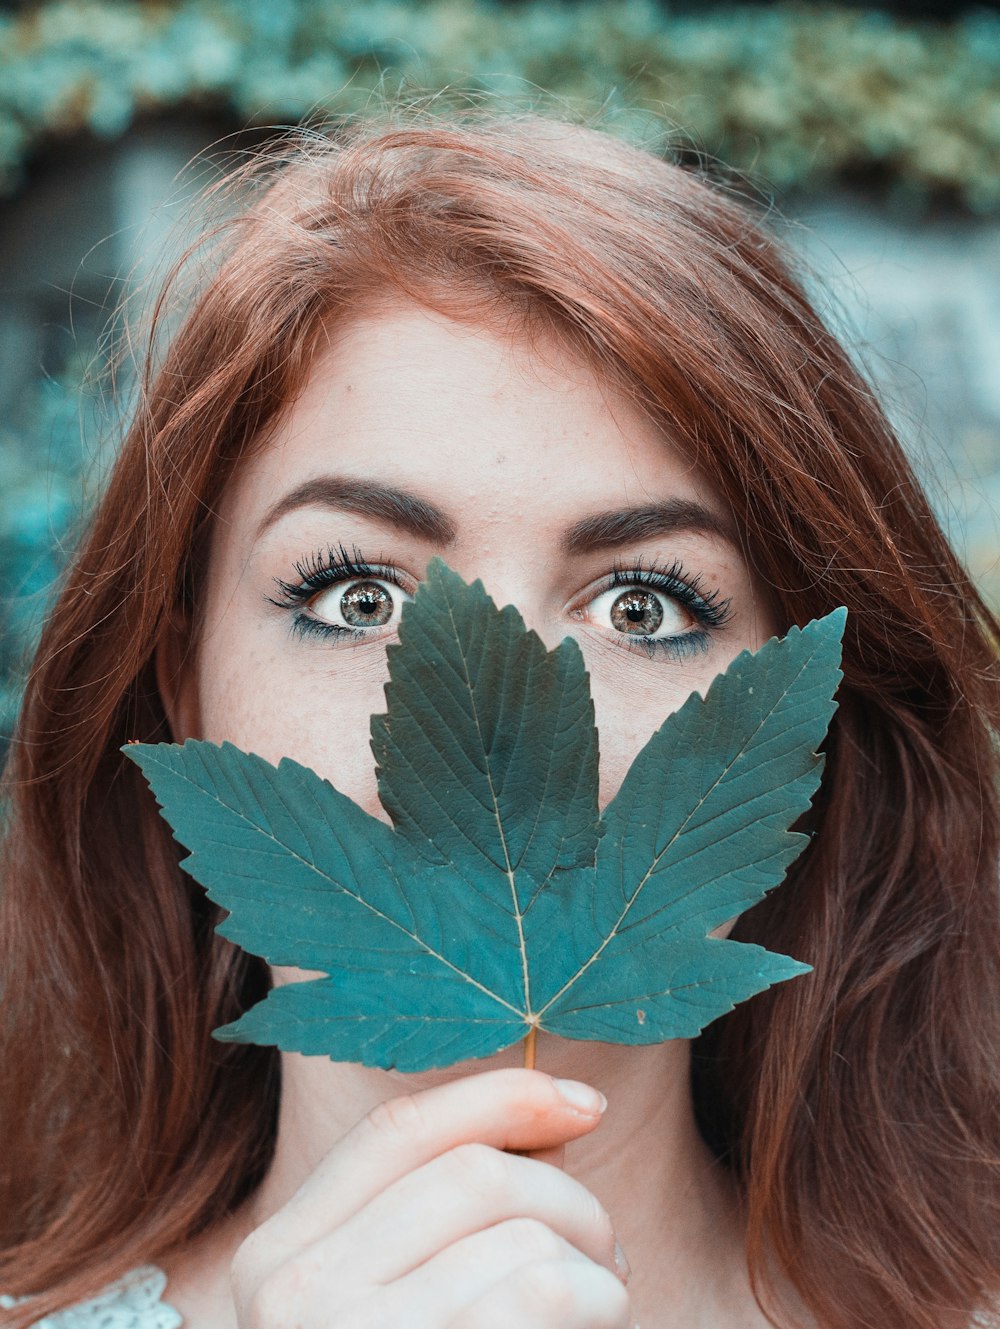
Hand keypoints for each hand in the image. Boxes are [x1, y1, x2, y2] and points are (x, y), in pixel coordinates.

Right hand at [232, 1067, 633, 1326]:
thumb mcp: (389, 1301)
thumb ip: (440, 1216)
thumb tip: (556, 1114)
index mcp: (278, 1258)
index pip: (395, 1132)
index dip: (497, 1097)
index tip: (580, 1103)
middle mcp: (297, 1294)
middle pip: (472, 1173)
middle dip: (567, 1196)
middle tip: (604, 1247)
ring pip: (520, 1231)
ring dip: (593, 1258)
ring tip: (600, 1300)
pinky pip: (539, 1289)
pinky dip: (594, 1296)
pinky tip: (598, 1320)